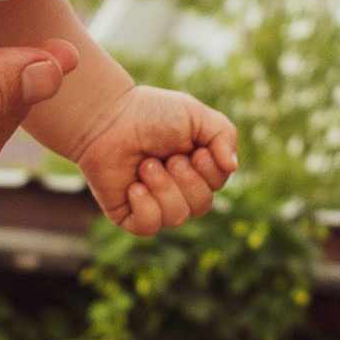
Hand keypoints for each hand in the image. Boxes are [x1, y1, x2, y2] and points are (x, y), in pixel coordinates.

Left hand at [75, 84, 239, 237]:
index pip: (217, 185)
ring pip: (176, 217)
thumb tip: (232, 167)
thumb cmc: (151, 113)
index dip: (209, 172)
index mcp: (197, 168)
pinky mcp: (129, 215)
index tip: (194, 151)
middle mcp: (178, 190)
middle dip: (187, 181)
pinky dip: (145, 206)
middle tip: (169, 158)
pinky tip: (134, 186)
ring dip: (163, 188)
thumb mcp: (196, 115)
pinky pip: (149, 226)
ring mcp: (154, 205)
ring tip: (146, 165)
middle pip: (201, 206)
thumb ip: (223, 135)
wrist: (107, 117)